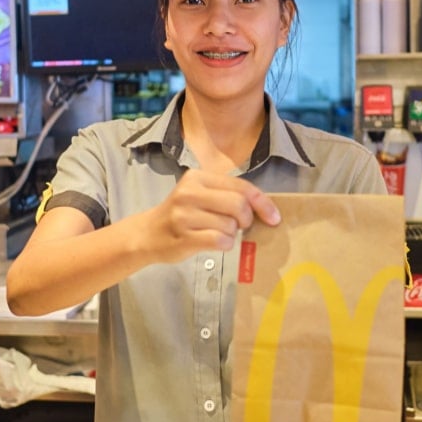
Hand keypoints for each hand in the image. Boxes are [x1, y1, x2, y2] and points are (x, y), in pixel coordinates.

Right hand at [142, 169, 279, 261]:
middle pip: (238, 205)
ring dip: (231, 234)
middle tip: (239, 226)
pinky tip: (215, 243)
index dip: (262, 202)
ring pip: (230, 225)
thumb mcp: (199, 195)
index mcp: (197, 177)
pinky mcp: (184, 237)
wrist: (147, 234)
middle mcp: (189, 192)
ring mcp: (184, 215)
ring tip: (217, 233)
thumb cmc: (180, 215)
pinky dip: (225, 244)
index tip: (274, 217)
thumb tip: (264, 208)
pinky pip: (220, 241)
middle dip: (246, 219)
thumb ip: (226, 195)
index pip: (240, 186)